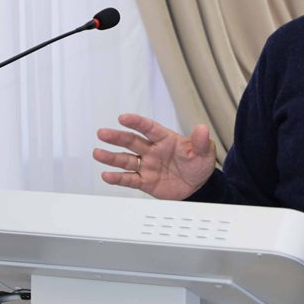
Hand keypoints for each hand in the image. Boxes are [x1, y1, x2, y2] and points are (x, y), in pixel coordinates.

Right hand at [93, 114, 215, 199]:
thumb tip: (202, 129)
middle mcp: (152, 151)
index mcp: (165, 139)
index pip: (149, 128)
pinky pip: (129, 179)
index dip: (136, 123)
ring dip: (111, 157)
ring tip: (98, 153)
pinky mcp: (145, 181)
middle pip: (132, 142)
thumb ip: (201, 142)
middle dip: (117, 137)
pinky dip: (118, 178)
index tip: (123, 118)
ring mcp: (147, 166)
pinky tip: (106, 175)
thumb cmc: (199, 164)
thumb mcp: (205, 152)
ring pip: (126, 160)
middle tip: (103, 133)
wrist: (198, 186)